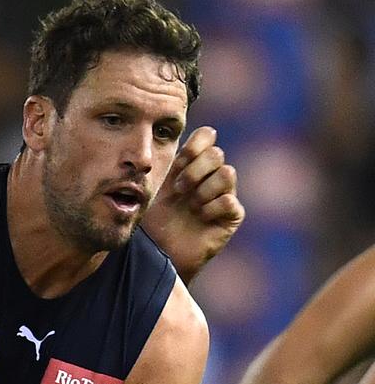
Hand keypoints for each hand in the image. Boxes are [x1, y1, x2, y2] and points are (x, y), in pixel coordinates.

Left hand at [142, 126, 245, 282]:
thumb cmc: (152, 219)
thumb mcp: (153, 187)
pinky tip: (200, 217)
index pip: (207, 136)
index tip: (180, 161)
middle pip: (217, 154)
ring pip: (227, 174)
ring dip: (203, 189)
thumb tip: (163, 132)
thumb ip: (162, 162)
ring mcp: (224, 194)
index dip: (196, 144)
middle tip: (178, 189)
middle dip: (195, 171)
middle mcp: (210, 176)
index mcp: (192, 164)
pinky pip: (229, 201)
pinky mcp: (231, 215)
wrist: (158, 251)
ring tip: (190, 205)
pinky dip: (211, 208)